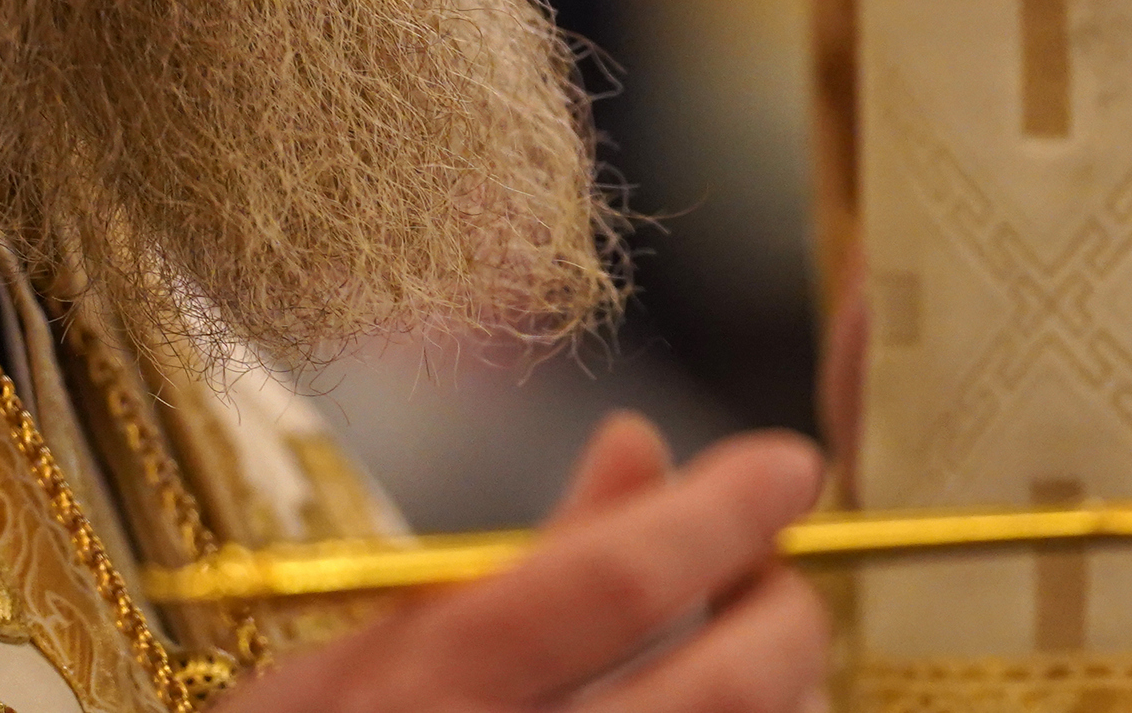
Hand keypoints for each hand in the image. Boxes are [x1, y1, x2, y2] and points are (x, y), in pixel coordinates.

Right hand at [219, 415, 827, 712]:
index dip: (721, 510)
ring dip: (786, 700)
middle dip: (783, 612)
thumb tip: (639, 445)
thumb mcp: (344, 668)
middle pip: (725, 688)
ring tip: (759, 666)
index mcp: (413, 705)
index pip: (611, 582)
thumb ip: (507, 568)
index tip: (786, 464)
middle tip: (778, 576)